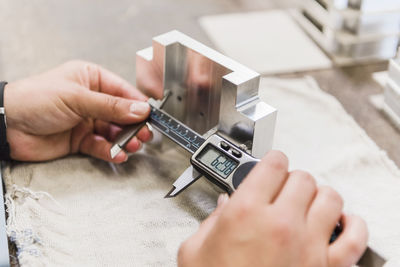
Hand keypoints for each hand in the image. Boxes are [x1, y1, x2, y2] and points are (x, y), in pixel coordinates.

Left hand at [5, 60, 151, 162]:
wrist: (7, 126)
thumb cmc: (35, 99)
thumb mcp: (77, 98)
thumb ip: (110, 106)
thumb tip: (140, 110)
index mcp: (91, 79)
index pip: (122, 91)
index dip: (137, 105)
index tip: (151, 116)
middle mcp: (91, 100)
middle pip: (121, 113)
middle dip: (134, 125)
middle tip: (145, 134)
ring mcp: (86, 121)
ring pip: (114, 131)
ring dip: (125, 139)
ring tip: (133, 145)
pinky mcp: (80, 140)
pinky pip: (101, 145)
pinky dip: (111, 151)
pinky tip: (118, 153)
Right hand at [178, 151, 367, 266]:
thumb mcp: (194, 251)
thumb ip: (209, 221)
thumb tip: (224, 205)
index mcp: (246, 213)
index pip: (272, 165)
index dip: (273, 160)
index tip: (272, 164)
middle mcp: (280, 225)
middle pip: (302, 178)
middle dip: (292, 180)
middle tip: (284, 190)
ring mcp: (308, 246)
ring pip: (330, 198)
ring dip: (319, 196)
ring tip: (308, 204)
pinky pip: (355, 236)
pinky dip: (353, 225)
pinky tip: (340, 223)